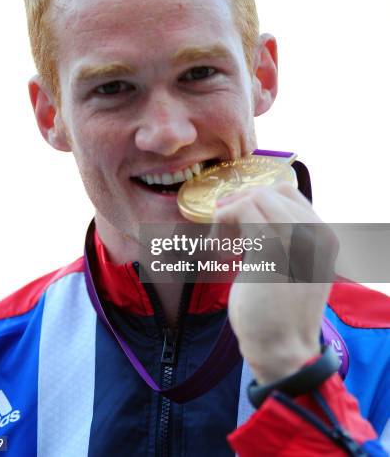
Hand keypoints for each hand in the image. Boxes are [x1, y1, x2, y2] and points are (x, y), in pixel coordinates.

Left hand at [213, 182, 337, 383]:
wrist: (282, 350)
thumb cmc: (280, 313)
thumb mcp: (293, 268)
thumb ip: (284, 238)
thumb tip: (248, 208)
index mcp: (323, 236)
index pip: (288, 193)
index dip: (257, 198)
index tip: (237, 218)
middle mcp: (315, 232)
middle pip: (270, 192)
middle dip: (239, 203)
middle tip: (223, 229)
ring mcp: (296, 238)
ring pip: (254, 198)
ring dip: (228, 214)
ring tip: (221, 242)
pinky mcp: (272, 247)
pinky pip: (240, 211)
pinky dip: (221, 224)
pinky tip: (218, 251)